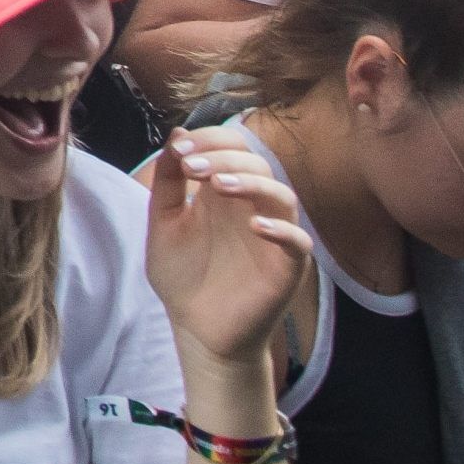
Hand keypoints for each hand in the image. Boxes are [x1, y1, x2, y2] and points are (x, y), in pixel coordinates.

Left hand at [147, 128, 312, 364]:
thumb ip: (168, 183)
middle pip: (257, 163)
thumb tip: (176, 134)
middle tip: (192, 167)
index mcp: (224, 193)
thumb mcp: (164, 225)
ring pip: (281, 195)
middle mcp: (252, 208)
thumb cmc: (182, 277)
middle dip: (223, 157)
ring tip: (218, 184)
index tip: (179, 148)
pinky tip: (255, 227)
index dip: (210, 140)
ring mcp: (273, 236)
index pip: (232, 148)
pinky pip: (299, 242)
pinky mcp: (287, 268)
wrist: (197, 330)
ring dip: (252, 182)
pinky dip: (282, 230)